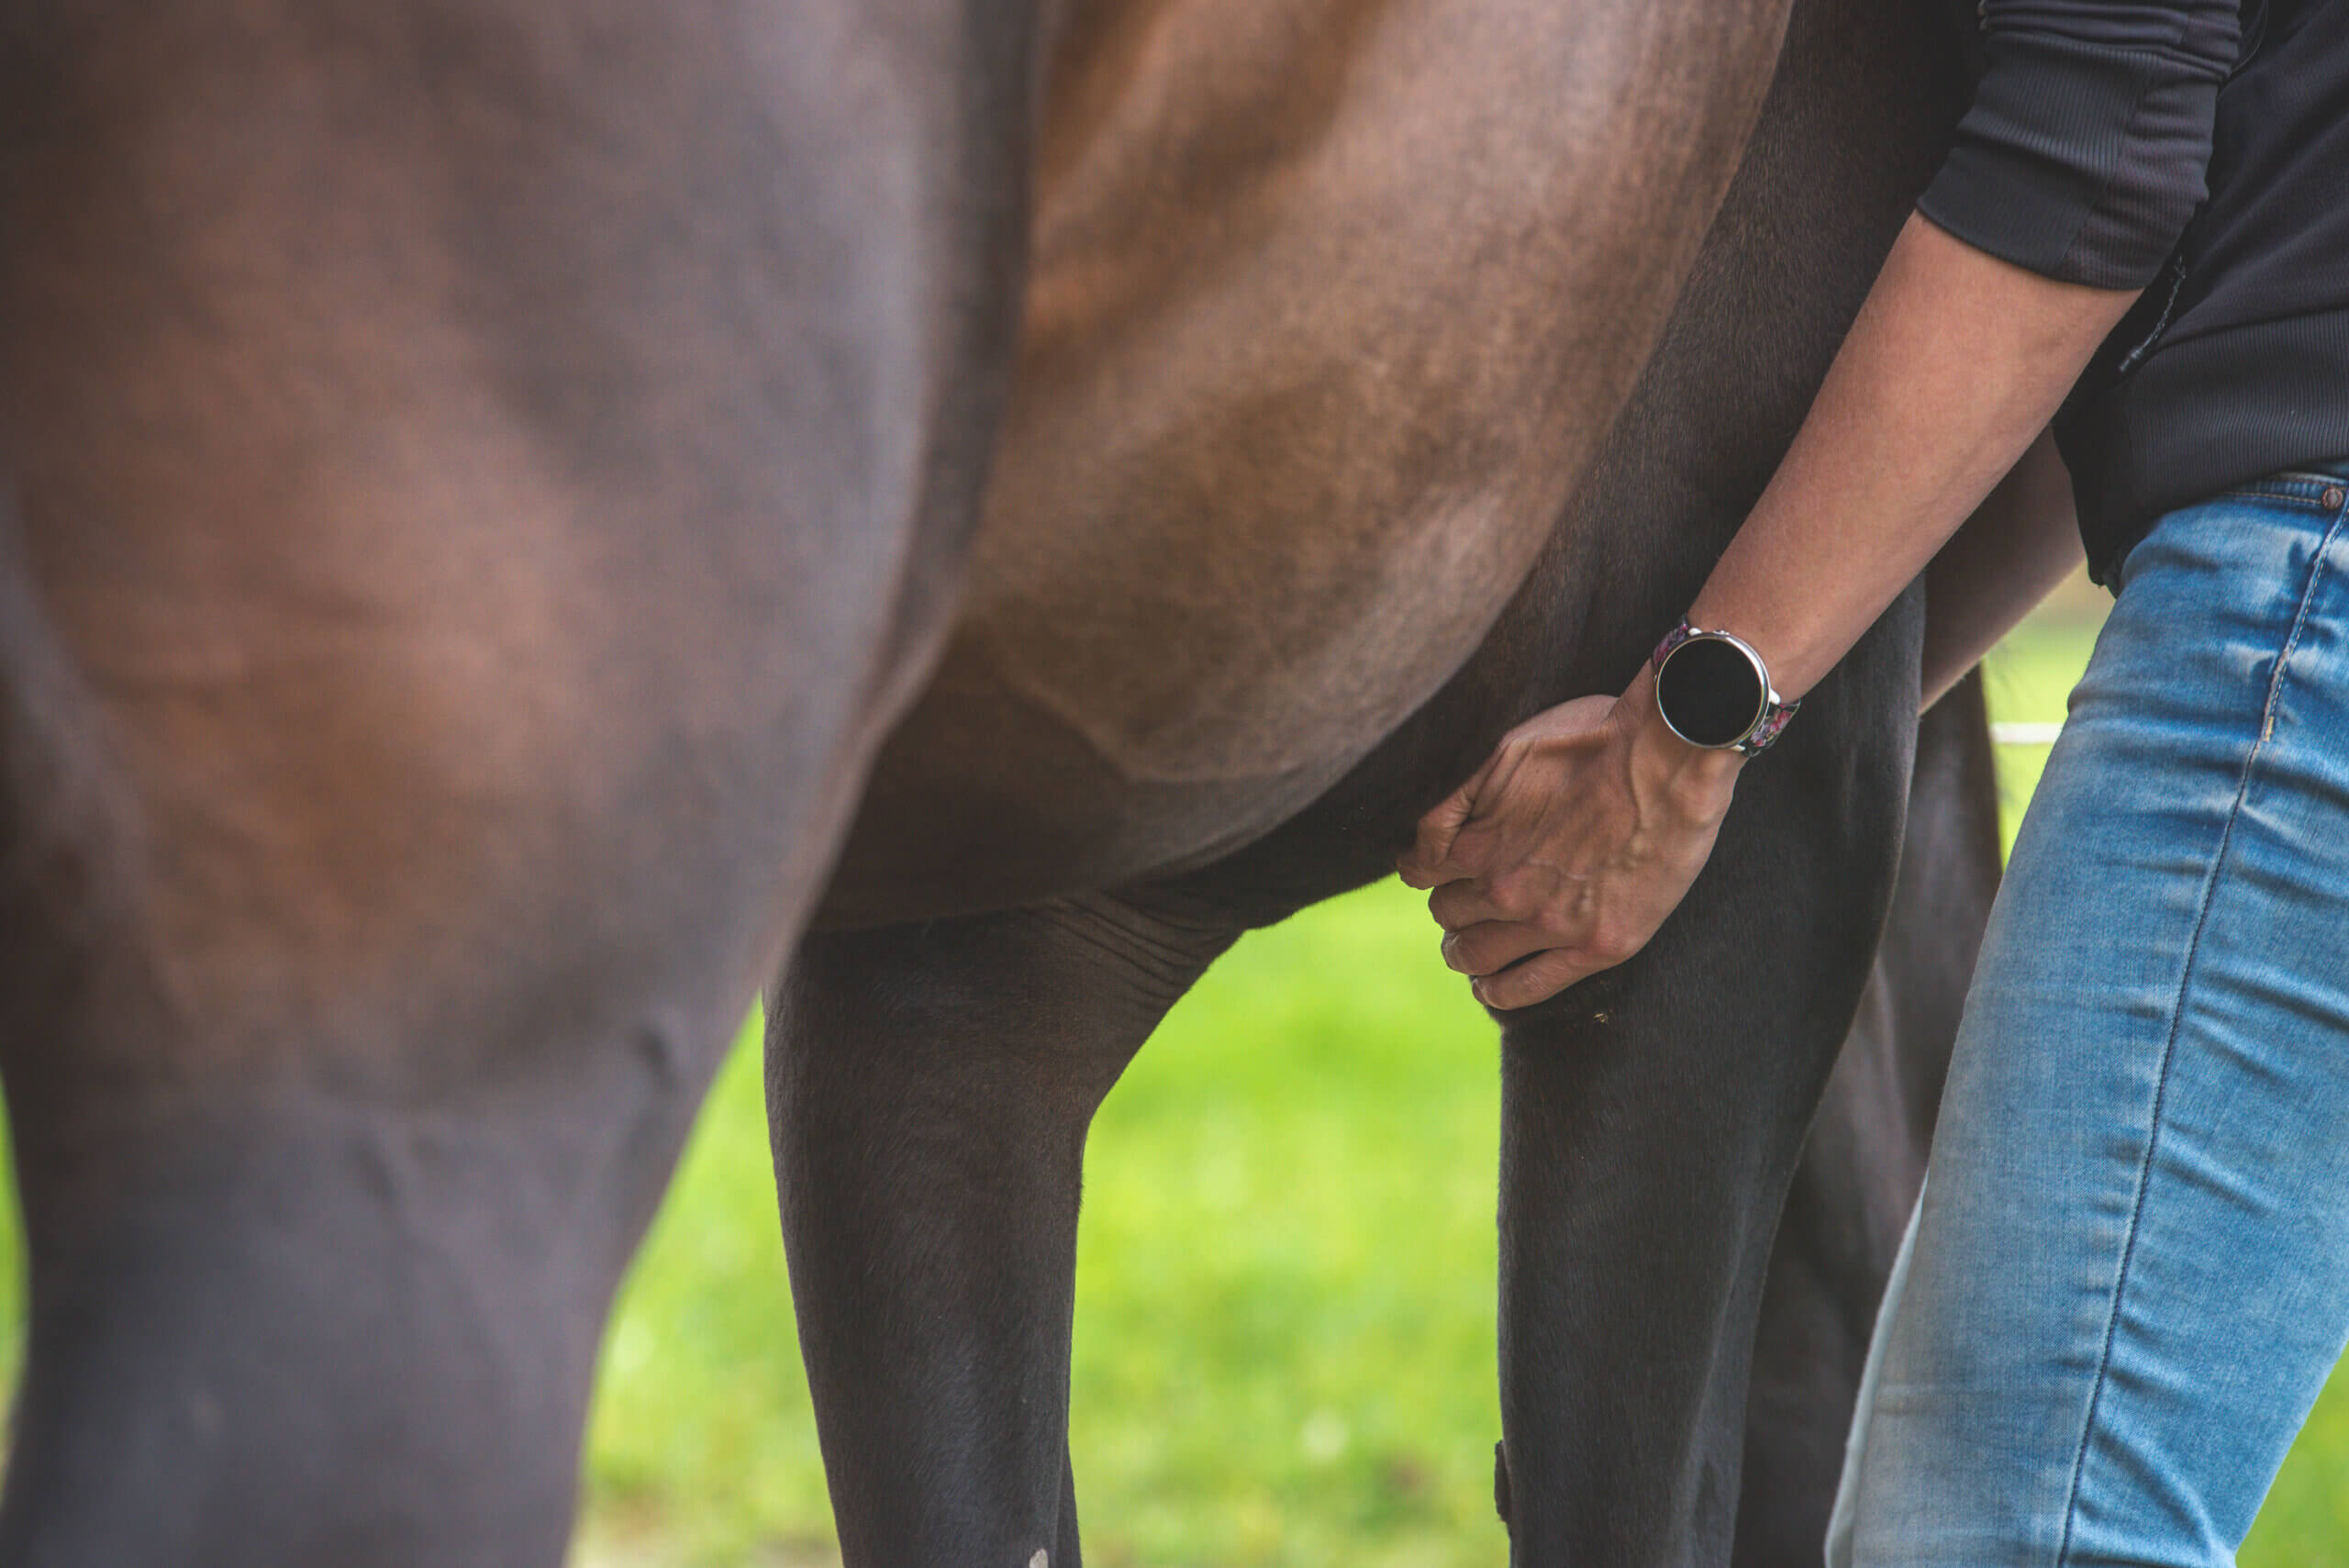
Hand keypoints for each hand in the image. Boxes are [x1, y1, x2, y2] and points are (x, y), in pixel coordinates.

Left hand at [1396, 670, 1742, 1008]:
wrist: (1669, 759)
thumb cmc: (1594, 740)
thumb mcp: (1504, 751)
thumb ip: (1458, 798)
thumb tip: (1423, 835)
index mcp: (1477, 843)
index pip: (1420, 871)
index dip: (1425, 869)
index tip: (1434, 870)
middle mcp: (1503, 889)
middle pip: (1448, 913)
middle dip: (1452, 906)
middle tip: (1467, 903)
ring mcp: (1548, 923)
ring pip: (1474, 955)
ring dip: (1464, 951)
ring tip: (1470, 948)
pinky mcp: (1595, 946)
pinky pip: (1526, 987)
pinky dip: (1497, 991)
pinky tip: (1489, 987)